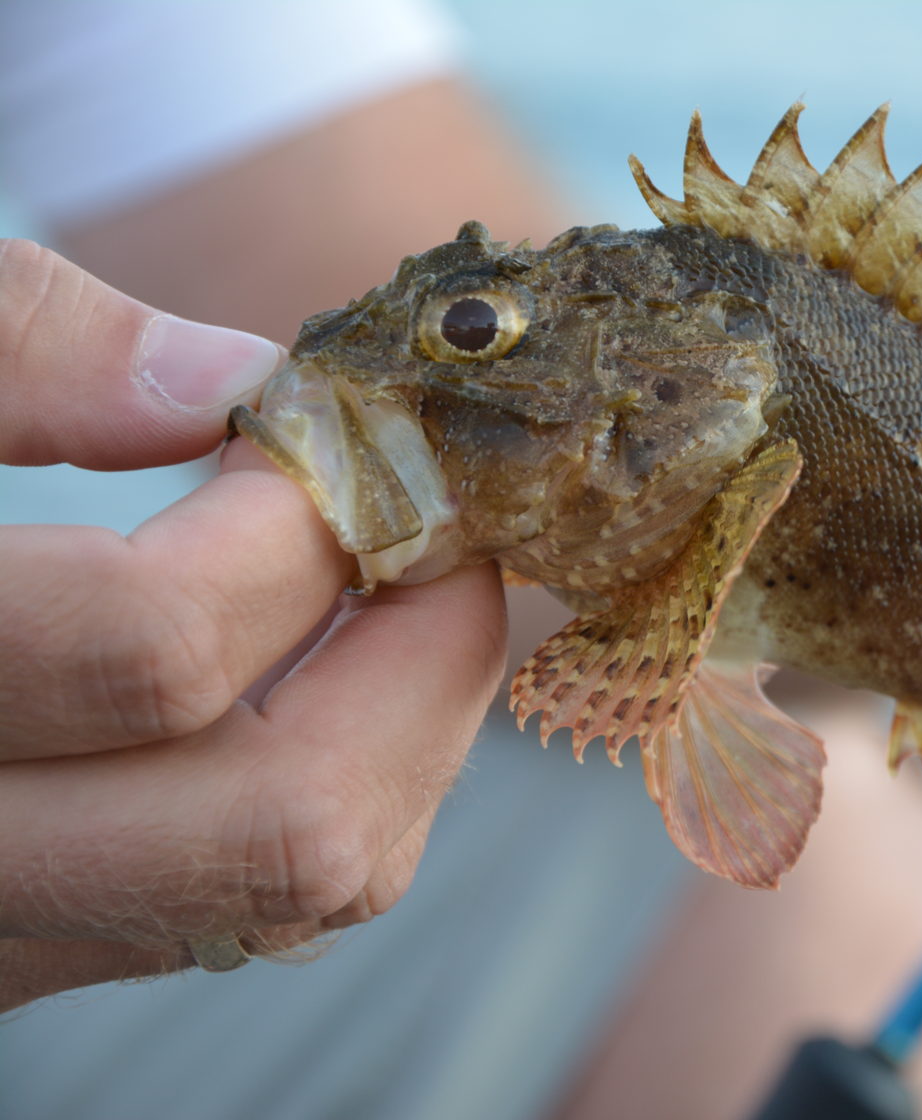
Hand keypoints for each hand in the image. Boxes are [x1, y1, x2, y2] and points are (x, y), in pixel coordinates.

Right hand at [0, 241, 507, 1011]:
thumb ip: (12, 349)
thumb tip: (223, 378)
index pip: (155, 645)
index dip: (294, 518)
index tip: (315, 428)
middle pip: (284, 822)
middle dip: (419, 649)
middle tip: (422, 517)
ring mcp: (5, 930)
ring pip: (304, 885)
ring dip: (409, 718)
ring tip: (388, 576)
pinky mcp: (49, 947)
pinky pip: (265, 898)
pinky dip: (352, 771)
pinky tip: (326, 657)